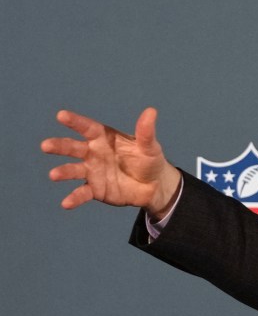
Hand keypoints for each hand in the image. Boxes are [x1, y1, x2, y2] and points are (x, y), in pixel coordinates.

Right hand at [41, 107, 181, 216]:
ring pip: (73, 170)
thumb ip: (146, 132)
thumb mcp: (150, 147)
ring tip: (54, 174)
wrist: (154, 186)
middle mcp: (93, 153)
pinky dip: (74, 198)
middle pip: (73, 147)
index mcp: (104, 138)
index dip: (75, 122)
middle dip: (59, 146)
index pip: (88, 128)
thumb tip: (151, 111)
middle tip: (46, 146)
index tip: (61, 115)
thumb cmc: (148, 160)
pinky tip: (66, 203)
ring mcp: (92, 171)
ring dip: (63, 171)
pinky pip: (82, 193)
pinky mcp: (95, 189)